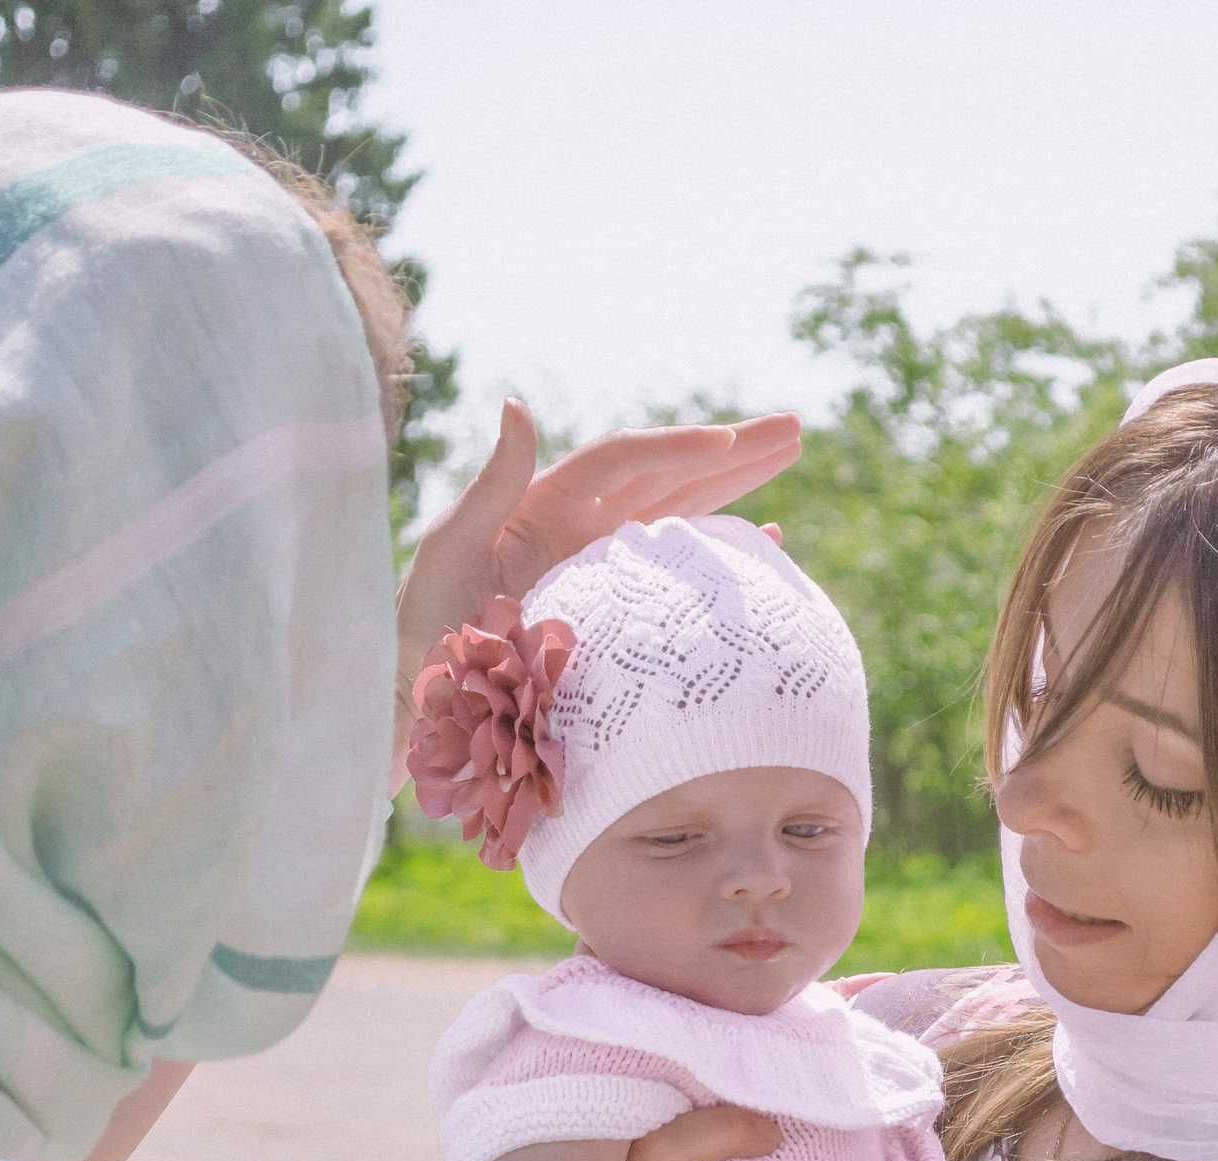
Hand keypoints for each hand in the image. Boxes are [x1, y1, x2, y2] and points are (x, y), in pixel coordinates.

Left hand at [395, 400, 802, 792]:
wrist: (422, 698)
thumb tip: (517, 405)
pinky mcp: (616, 604)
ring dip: (738, 483)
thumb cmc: (424, 629)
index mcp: (544, 504)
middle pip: (669, 474)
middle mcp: (580, 524)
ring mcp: (602, 563)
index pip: (623, 462)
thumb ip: (491, 484)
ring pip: (683, 509)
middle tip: (795, 429)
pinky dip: (723, 549)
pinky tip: (766, 536)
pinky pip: (679, 565)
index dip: (674, 449)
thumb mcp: (449, 550)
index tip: (727, 442)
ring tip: (791, 451)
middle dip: (731, 451)